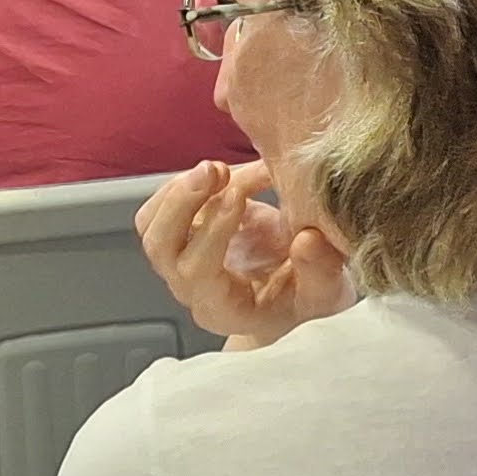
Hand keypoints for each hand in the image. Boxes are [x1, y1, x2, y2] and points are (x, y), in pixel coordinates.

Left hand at [136, 159, 353, 346]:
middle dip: (181, 202)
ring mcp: (180, 260)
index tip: (239, 196)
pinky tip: (223, 174)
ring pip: (151, 223)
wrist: (291, 296)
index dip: (214, 230)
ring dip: (179, 188)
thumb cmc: (303, 299)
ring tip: (219, 168)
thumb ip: (319, 272)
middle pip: (159, 246)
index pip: (197, 271)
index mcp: (220, 307)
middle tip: (215, 170)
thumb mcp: (325, 295)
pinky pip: (163, 207)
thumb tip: (308, 239)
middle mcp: (191, 287)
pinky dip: (187, 183)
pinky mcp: (184, 234)